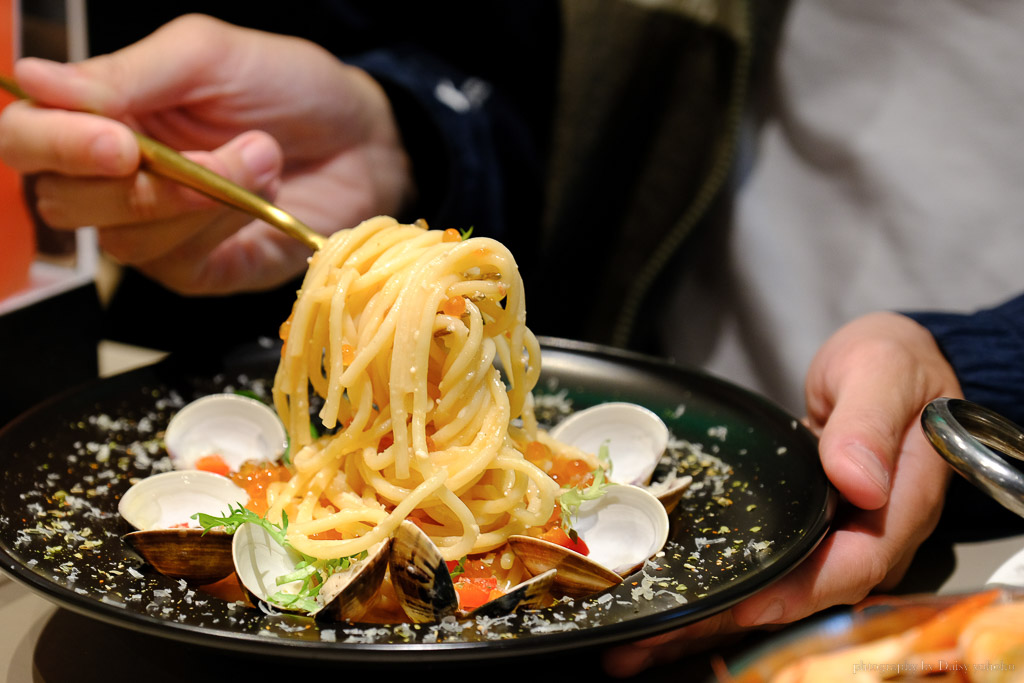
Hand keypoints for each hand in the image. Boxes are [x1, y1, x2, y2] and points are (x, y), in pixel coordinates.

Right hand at [0, 14, 413, 293]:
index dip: (55, 145)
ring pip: (123, 240)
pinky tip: (262, 194)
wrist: (364, 138)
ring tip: (261, 156)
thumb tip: (33, 79)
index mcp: (103, 116)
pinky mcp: (200, 270)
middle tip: (210, 151)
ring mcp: (158, 231)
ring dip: (197, 200)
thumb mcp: (209, 56)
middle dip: (139, 183)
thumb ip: (127, 73)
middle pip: (63, 203)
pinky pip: (177, 264)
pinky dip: (220, 226)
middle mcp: (116, 179)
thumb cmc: (289, 88)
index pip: (28, 141)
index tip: (117, 141)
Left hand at [602, 312, 961, 676]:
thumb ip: (868, 423)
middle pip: (806, 593)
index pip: (854, 566)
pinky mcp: (808, 526)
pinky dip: (724, 584)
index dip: (800, 591)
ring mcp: (837, 532)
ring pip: (780, 588)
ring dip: (716, 615)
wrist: (890, 361)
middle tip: (660, 639)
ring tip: (646, 641)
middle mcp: (869, 531)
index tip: (747, 606)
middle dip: (734, 620)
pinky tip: (676, 599)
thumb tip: (856, 480)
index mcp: (899, 504)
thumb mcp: (884, 373)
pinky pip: (769, 563)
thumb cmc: (896, 362)